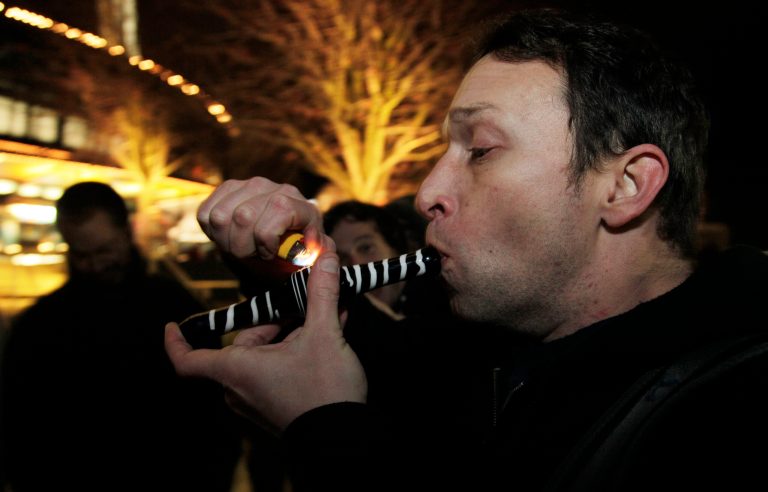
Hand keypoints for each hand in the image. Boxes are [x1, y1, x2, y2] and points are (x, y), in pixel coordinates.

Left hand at [164, 250, 366, 431]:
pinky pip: (279, 368)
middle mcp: (240, 387)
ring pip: (267, 353)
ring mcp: (259, 398)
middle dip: (275, 318)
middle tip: (304, 299)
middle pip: (245, 341)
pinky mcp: (278, 405)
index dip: (176, 342)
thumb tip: (326, 258)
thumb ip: (322, 294)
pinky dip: (297, 348)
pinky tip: (330, 330)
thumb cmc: (324, 391)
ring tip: (326, 313)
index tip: (172, 325)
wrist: (346, 439)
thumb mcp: (324, 335)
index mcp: (237, 370)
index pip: (188, 360)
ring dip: (294, 331)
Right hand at [197, 177, 323, 258]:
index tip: (268, 254)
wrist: (282, 242)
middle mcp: (275, 188)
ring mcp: (250, 185)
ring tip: (240, 246)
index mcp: (301, 204)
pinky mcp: (228, 189)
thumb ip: (318, 250)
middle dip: (243, 247)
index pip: (280, 209)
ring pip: (220, 216)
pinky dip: (211, 232)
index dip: (267, 238)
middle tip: (251, 255)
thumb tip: (311, 241)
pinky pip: (205, 212)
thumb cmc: (295, 252)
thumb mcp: (312, 255)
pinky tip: (228, 237)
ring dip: (225, 241)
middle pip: (243, 217)